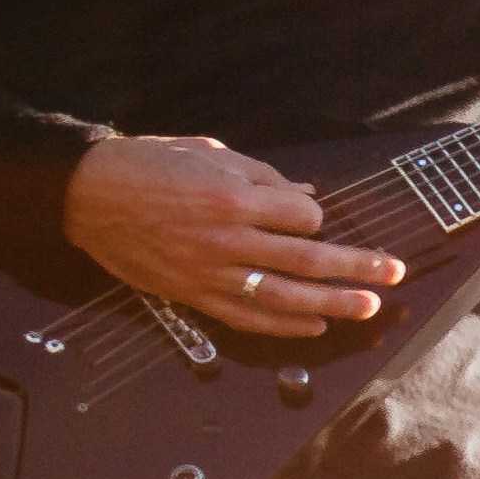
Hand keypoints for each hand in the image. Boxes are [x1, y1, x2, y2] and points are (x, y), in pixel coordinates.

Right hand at [65, 134, 400, 338]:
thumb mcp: (209, 154)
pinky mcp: (192, 293)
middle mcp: (226, 238)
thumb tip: (305, 194)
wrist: (86, 194)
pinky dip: (284, 323)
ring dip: (333, 303)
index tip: (314, 215)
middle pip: (308, 258)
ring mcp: (210, 271)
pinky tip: (315, 324)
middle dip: (357, 266)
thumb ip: (262, 175)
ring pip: (284, 294)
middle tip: (394, 272)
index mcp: (232, 197)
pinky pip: (247, 315)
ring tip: (369, 306)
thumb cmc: (148, 164)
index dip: (316, 215)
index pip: (302, 214)